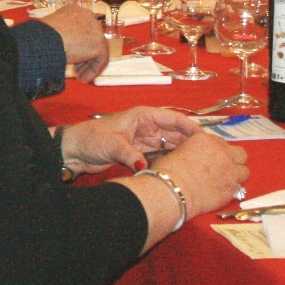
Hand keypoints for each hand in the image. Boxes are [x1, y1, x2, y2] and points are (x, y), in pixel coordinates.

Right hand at [42, 1, 107, 82]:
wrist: (45, 40)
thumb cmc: (40, 36)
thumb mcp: (50, 32)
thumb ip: (61, 36)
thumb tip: (62, 48)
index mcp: (73, 10)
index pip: (81, 28)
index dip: (77, 44)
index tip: (70, 55)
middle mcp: (87, 16)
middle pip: (91, 38)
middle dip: (84, 55)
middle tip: (76, 68)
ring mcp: (95, 29)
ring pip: (96, 49)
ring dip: (88, 64)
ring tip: (79, 76)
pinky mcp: (99, 43)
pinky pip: (100, 59)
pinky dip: (93, 70)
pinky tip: (82, 79)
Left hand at [61, 106, 202, 172]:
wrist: (75, 151)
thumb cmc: (90, 139)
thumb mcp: (111, 144)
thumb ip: (128, 154)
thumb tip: (143, 166)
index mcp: (142, 116)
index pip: (172, 119)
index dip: (190, 127)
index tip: (205, 137)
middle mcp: (147, 126)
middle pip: (175, 133)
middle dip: (191, 142)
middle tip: (209, 154)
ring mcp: (145, 139)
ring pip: (170, 145)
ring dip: (183, 152)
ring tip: (201, 163)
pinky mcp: (140, 152)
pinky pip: (161, 155)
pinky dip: (171, 160)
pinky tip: (183, 169)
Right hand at [152, 130, 249, 218]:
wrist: (173, 190)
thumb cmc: (168, 171)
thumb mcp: (177, 152)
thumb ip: (191, 151)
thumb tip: (192, 157)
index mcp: (206, 140)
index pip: (220, 142)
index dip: (218, 151)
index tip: (213, 157)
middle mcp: (222, 153)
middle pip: (240, 153)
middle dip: (234, 160)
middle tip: (225, 167)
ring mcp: (230, 171)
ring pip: (244, 171)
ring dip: (236, 175)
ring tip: (226, 180)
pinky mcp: (232, 189)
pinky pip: (239, 188)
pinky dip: (232, 189)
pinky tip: (222, 192)